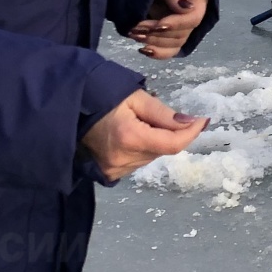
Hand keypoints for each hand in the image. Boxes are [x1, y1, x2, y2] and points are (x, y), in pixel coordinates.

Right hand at [82, 90, 206, 181]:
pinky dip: (142, 149)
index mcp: (130, 137)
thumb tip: (190, 123)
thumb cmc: (101, 97)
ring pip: (151, 157)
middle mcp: (124, 159)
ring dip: (156, 142)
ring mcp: (115, 170)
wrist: (67, 109)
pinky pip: (138, 162)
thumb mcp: (134, 97)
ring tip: (141, 122)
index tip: (203, 120)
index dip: (191, 132)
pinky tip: (132, 135)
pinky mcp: (109, 174)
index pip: (173, 143)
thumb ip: (163, 113)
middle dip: (171, 133)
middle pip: (163, 150)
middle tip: (163, 115)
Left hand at [127, 0, 209, 59]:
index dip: (177, 24)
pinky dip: (157, 52)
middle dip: (158, 33)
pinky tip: (143, 49)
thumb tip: (186, 7)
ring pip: (174, 44)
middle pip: (182, 34)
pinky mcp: (170, 35)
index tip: (159, 25)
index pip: (193, 18)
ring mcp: (181, 27)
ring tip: (135, 34)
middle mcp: (191, 16)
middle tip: (137, 28)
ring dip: (154, 42)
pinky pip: (169, 50)